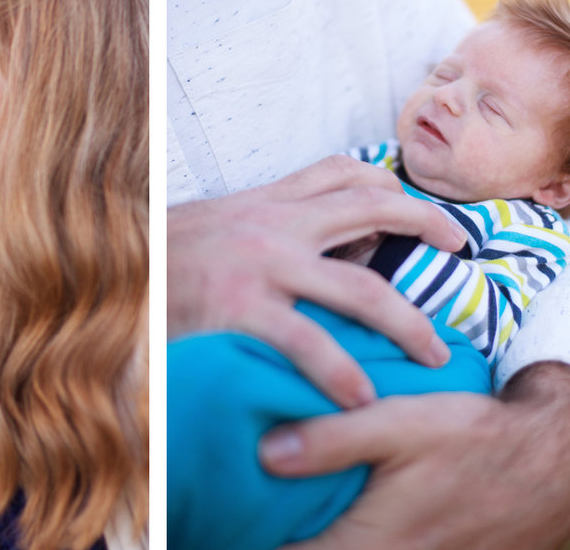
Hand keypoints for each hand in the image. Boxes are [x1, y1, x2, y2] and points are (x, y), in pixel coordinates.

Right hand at [168, 154, 466, 406]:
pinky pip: (308, 340)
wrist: (104, 261)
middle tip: (464, 249)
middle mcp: (273, 222)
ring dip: (408, 321)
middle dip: (429, 224)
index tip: (422, 210)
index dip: (392, 185)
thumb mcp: (213, 224)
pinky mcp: (240, 305)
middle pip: (372, 206)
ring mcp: (261, 263)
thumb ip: (260, 226)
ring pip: (361, 286)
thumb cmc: (158, 253)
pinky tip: (361, 397)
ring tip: (434, 352)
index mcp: (265, 200)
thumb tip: (306, 245)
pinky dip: (341, 371)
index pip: (343, 172)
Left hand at [260, 362, 569, 549]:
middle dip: (288, 539)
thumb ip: (332, 439)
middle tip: (258, 512)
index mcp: (376, 545)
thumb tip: (265, 454)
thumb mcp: (399, 422)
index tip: (233, 518)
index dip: (260, 541)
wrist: (554, 458)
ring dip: (324, 541)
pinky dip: (359, 542)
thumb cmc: (473, 436)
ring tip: (295, 514)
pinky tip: (346, 519)